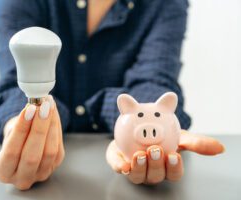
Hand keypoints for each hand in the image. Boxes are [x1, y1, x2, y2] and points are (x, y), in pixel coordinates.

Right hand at [0, 96, 64, 189]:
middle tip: (43, 106)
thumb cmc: (13, 139)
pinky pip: (58, 147)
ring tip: (49, 105)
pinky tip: (53, 113)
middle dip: (39, 128)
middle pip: (32, 155)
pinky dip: (57, 127)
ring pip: (49, 152)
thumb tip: (34, 108)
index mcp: (4, 173)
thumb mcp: (10, 133)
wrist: (23, 147)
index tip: (28, 109)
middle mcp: (22, 179)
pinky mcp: (55, 167)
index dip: (21, 129)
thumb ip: (20, 125)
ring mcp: (40, 175)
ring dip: (51, 125)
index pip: (12, 152)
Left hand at [106, 130, 224, 183]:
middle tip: (156, 150)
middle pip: (155, 176)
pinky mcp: (118, 162)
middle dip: (156, 165)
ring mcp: (134, 169)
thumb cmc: (162, 135)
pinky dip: (120, 167)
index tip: (173, 155)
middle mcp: (150, 171)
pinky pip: (118, 167)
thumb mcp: (179, 135)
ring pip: (137, 176)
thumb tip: (220, 148)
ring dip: (139, 167)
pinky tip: (123, 165)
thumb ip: (195, 142)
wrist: (138, 125)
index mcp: (165, 167)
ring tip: (140, 154)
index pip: (173, 173)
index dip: (173, 168)